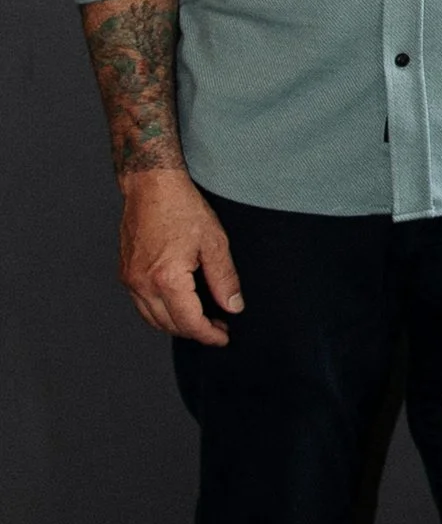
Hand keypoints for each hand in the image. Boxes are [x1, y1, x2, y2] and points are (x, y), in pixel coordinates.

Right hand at [117, 168, 243, 345]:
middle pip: (169, 325)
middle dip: (195, 331)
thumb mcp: (215, 242)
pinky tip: (179, 304)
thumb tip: (233, 307)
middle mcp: (143, 283)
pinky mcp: (126, 272)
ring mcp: (130, 279)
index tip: (224, 337)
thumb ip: (224, 279)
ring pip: (152, 319)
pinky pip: (142, 304)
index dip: (209, 335)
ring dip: (176, 324)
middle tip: (218, 326)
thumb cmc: (182, 207)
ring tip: (202, 318)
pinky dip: (161, 312)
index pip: (189, 322)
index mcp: (167, 278)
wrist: (151, 186)